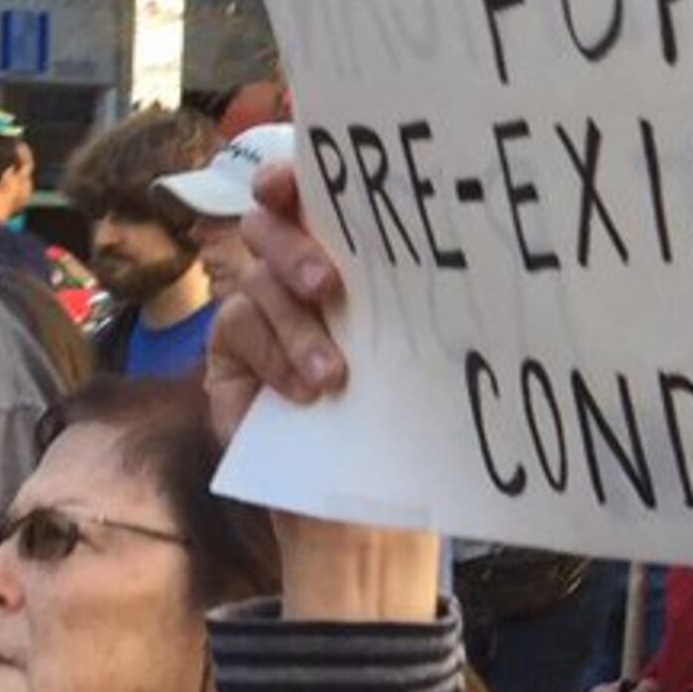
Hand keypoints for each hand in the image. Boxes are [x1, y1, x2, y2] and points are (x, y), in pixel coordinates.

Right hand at [197, 151, 439, 621]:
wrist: (363, 515)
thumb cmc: (403, 429)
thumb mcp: (416, 357)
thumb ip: (412, 300)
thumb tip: (463, 250)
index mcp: (350, 261)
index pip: (316, 198)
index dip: (299, 176)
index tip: (297, 179)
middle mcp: (297, 277)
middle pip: (272, 225)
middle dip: (295, 245)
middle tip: (328, 283)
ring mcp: (258, 313)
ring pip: (257, 282)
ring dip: (296, 324)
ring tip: (333, 374)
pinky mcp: (229, 356)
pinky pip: (238, 329)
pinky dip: (274, 356)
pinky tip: (306, 393)